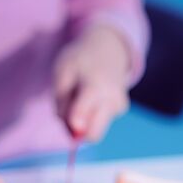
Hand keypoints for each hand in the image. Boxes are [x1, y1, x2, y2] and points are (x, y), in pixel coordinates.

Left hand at [53, 24, 131, 141]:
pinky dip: (91, 115)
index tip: (68, 120)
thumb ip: (62, 103)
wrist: (106, 48)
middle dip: (77, 130)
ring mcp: (119, 105)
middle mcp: (112, 99)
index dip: (72, 124)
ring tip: (81, 96)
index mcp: (94, 87)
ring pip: (95, 130)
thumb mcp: (61, 74)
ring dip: (83, 121)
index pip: (82, 116)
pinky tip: (92, 96)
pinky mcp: (121, 109)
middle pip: (93, 135)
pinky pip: (100, 123)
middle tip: (68, 110)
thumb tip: (73, 130)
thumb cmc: (79, 61)